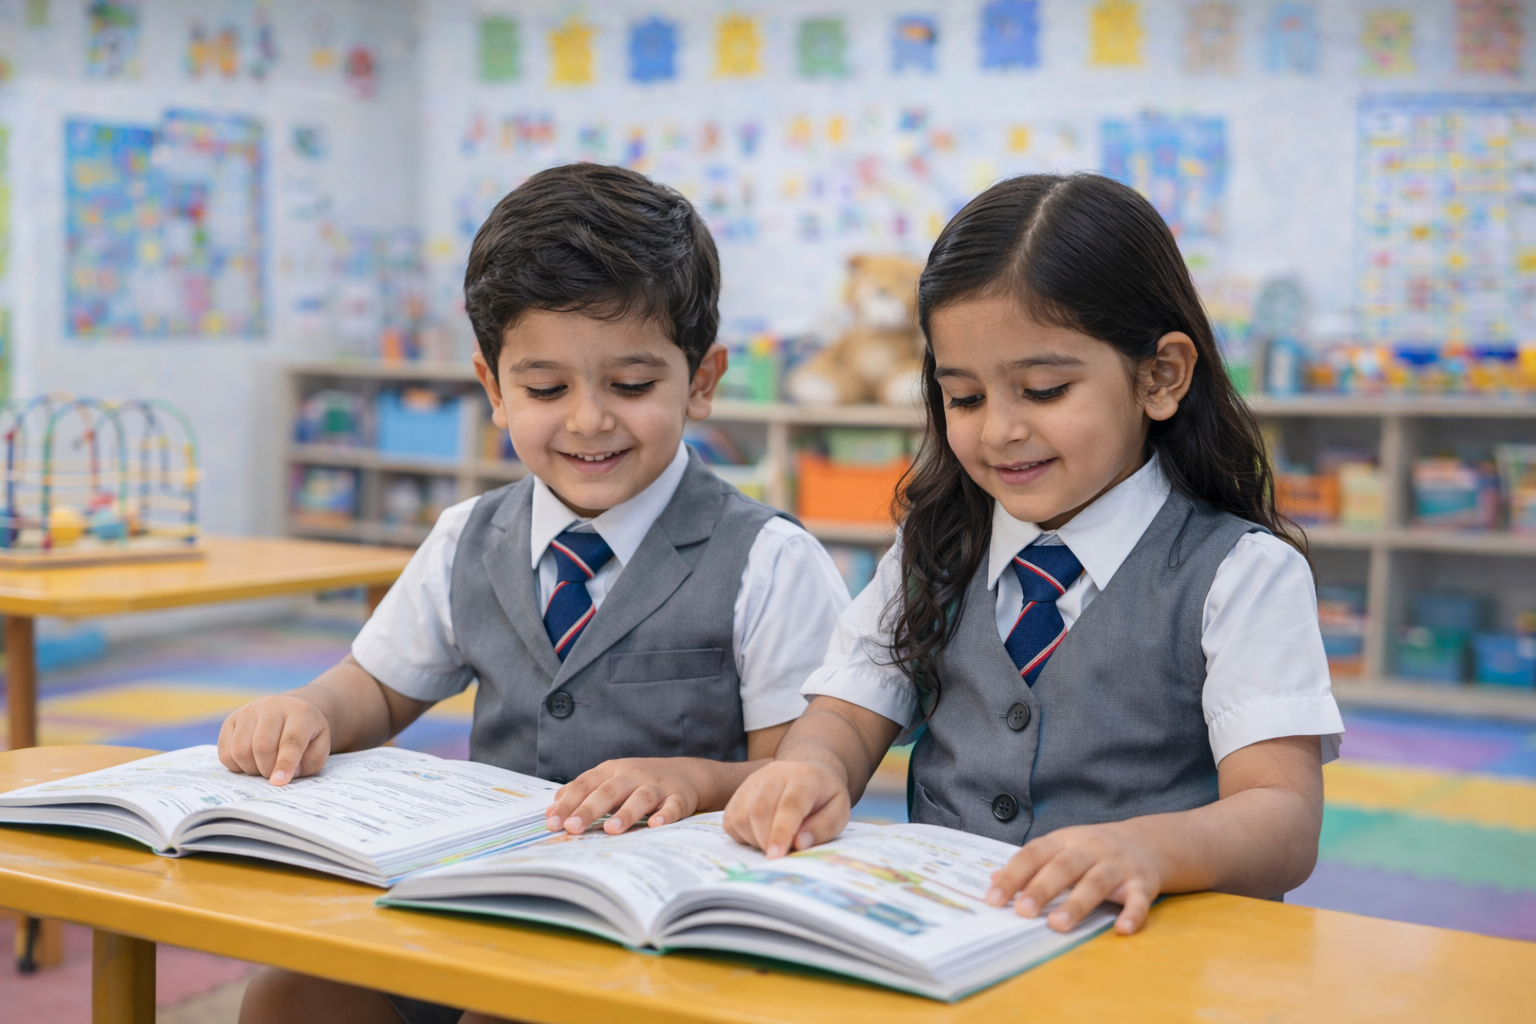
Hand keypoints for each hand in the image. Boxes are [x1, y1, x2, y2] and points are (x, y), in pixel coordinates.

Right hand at [217, 695, 331, 785]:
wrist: (290, 711)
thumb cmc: (306, 735)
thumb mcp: (319, 747)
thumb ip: (309, 762)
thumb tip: (281, 776)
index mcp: (300, 712)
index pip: (291, 740)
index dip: (285, 764)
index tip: (279, 782)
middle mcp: (272, 706)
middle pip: (262, 747)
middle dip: (267, 769)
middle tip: (274, 775)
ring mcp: (248, 711)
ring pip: (240, 750)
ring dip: (251, 768)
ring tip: (263, 766)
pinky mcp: (231, 720)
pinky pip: (225, 752)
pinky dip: (235, 765)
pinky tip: (249, 761)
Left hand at [545, 758, 711, 835]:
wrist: (685, 774)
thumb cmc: (639, 781)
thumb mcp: (610, 779)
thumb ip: (582, 793)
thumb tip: (551, 810)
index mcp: (612, 770)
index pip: (585, 785)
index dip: (567, 803)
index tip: (552, 823)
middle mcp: (632, 775)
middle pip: (609, 791)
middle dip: (589, 809)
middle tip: (572, 828)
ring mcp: (656, 786)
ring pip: (640, 797)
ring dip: (626, 813)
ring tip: (611, 829)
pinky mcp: (678, 798)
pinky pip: (672, 807)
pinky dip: (665, 815)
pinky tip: (656, 825)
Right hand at [722, 760, 849, 858]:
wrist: (808, 771)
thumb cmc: (824, 796)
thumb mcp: (839, 811)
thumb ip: (823, 827)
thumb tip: (799, 844)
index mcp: (804, 776)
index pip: (789, 805)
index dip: (781, 833)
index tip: (776, 857)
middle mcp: (774, 773)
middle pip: (759, 810)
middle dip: (766, 841)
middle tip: (780, 856)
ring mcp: (753, 780)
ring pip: (741, 815)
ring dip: (754, 840)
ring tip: (774, 842)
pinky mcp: (738, 792)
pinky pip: (731, 820)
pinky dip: (743, 836)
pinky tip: (760, 835)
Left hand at [985, 822, 1162, 934]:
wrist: (1147, 840)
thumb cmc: (1093, 850)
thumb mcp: (1060, 848)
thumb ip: (1029, 864)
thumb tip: (992, 879)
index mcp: (1064, 841)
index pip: (1033, 854)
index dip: (1013, 875)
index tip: (993, 899)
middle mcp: (1090, 849)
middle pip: (1064, 867)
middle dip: (1042, 888)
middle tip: (1023, 911)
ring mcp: (1117, 865)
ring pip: (1096, 882)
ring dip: (1078, 904)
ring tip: (1058, 925)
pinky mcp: (1142, 882)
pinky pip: (1138, 898)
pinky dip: (1132, 913)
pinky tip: (1121, 929)